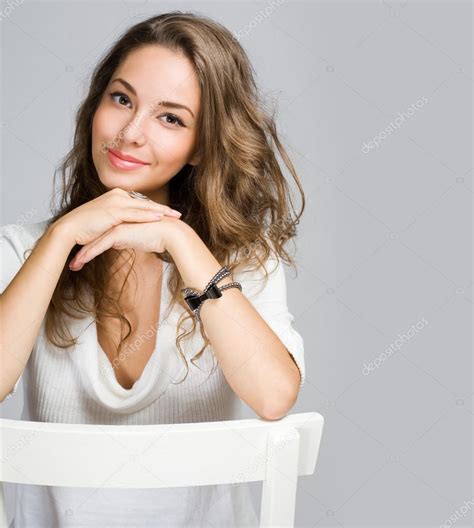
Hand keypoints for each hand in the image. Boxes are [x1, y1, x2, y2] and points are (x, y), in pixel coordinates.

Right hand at [52, 187, 181, 249]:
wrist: (69, 229)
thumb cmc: (85, 229)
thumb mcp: (106, 223)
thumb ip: (118, 223)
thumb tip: (127, 231)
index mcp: (116, 196)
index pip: (140, 203)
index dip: (155, 208)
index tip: (168, 213)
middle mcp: (117, 195)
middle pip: (146, 203)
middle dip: (163, 209)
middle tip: (178, 214)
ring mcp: (116, 202)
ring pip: (144, 207)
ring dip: (161, 212)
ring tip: (175, 217)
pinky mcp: (114, 211)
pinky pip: (135, 214)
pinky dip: (149, 216)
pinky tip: (160, 218)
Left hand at [68, 216, 182, 269]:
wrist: (171, 235)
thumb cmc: (159, 237)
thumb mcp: (137, 238)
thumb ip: (124, 238)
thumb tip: (115, 244)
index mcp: (121, 219)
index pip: (102, 232)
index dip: (91, 244)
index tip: (82, 255)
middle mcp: (116, 219)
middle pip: (95, 236)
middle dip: (83, 250)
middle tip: (73, 263)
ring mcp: (116, 224)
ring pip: (94, 241)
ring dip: (82, 255)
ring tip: (73, 266)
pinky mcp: (117, 232)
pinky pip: (99, 245)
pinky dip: (88, 254)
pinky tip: (80, 263)